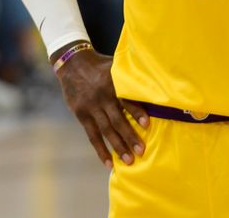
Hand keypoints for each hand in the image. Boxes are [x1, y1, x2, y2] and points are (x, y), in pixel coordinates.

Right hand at [53, 44, 148, 167]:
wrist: (72, 64)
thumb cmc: (101, 66)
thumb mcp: (115, 66)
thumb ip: (129, 77)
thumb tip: (155, 85)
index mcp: (112, 83)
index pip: (125, 99)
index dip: (136, 112)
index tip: (147, 124)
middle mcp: (102, 96)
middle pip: (117, 119)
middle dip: (130, 136)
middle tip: (141, 151)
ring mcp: (90, 107)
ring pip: (106, 130)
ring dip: (118, 146)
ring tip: (129, 161)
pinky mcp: (81, 114)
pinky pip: (92, 135)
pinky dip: (101, 150)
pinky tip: (109, 163)